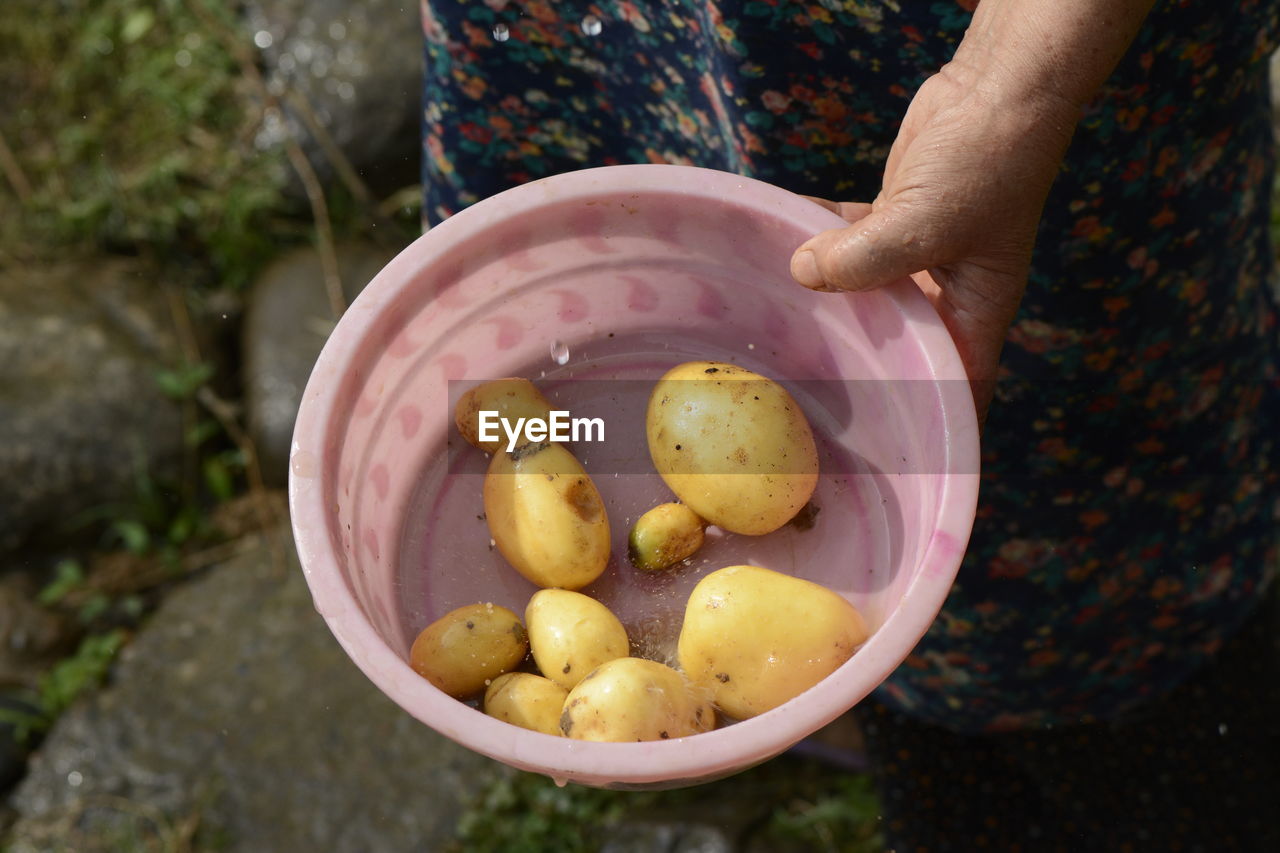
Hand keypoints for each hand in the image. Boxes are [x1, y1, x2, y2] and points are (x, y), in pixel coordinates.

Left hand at [790, 63, 1074, 423]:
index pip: (956, 388)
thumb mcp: (928, 222)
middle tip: (802, 392)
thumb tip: (800, 274)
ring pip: (863, 292)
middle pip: (897, 345)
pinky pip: (848, 241)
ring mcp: (917, 256)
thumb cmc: (989, 164)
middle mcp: (945, 294)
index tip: (888, 456)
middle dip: (857, 363)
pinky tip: (781, 239)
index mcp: (975, 313)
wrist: (1000, 89)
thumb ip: (865, 257)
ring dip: (826, 297)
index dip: (930, 423)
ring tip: (774, 321)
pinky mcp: (892, 219)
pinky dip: (819, 239)